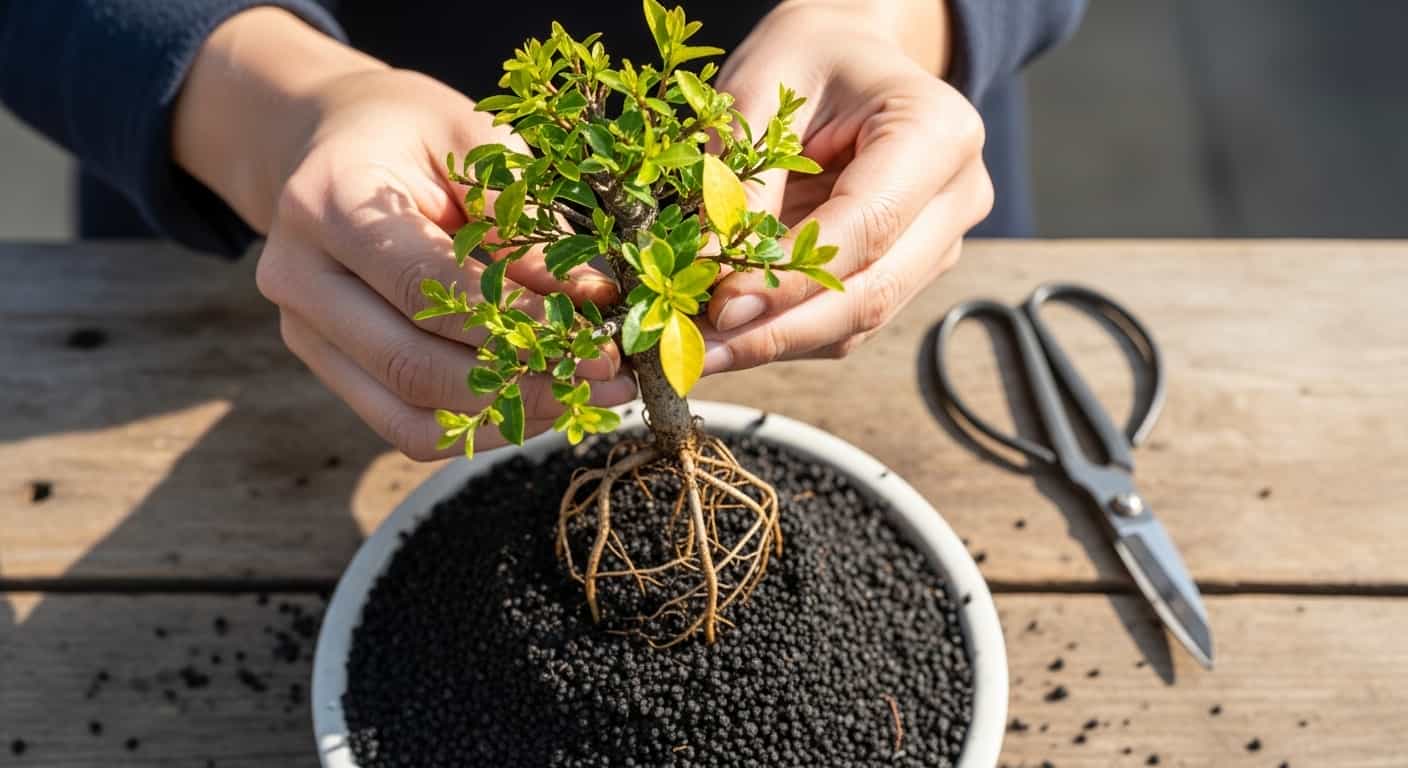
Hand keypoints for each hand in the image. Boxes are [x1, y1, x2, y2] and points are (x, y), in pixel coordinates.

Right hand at [173, 9, 634, 459]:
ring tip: (586, 398)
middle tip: (606, 378)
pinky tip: (542, 405)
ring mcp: (306, 333)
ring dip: (508, 418)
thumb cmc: (412, 133)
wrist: (333, 143)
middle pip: (412, 365)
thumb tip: (591, 299)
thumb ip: (523, 217)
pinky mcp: (330, 368)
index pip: (425, 286)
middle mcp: (300, 277)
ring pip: (408, 416)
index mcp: (327, 202)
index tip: (595, 335)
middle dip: (521, 382)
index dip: (516, 320)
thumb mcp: (471, 140)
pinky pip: (405, 427)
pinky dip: (478, 428)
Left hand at [701, 0, 992, 372]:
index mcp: (938, 132)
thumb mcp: (761, 92)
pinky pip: (848, 322)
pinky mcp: (911, 271)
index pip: (867, 226)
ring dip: (775, 343)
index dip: (791, 278)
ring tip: (698, 350)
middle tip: (696, 351)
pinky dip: (786, 334)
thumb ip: (741, 180)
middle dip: (778, 331)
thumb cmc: (805, 58)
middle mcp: (958, 195)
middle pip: (872, 292)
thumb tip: (706, 271)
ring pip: (860, 321)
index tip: (720, 306)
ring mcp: (940, 241)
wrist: (848, 54)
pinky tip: (729, 337)